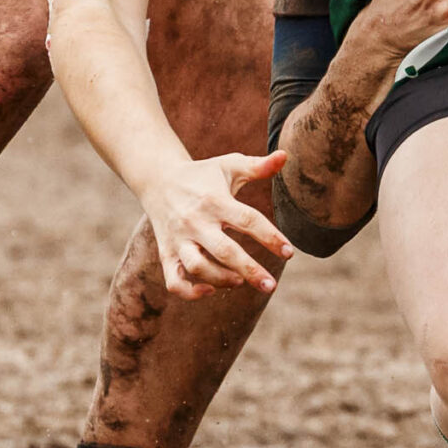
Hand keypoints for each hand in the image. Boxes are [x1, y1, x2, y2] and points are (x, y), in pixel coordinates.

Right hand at [140, 149, 296, 299]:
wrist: (158, 179)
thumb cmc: (203, 175)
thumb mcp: (229, 165)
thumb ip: (258, 166)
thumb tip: (285, 156)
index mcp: (215, 201)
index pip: (247, 220)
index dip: (270, 237)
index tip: (290, 252)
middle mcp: (196, 222)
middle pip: (224, 251)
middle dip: (249, 270)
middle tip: (271, 285)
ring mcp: (179, 239)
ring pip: (197, 267)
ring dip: (221, 279)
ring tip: (241, 282)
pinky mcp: (166, 253)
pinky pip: (173, 280)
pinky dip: (190, 292)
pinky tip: (210, 291)